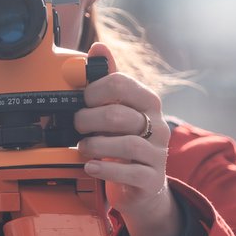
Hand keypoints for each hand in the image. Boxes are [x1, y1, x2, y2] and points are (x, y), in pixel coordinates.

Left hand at [74, 44, 178, 235]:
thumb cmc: (126, 143)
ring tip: (84, 149)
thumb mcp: (119, 110)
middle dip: (88, 121)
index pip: (122, 84)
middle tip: (77, 127)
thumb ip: (108, 81)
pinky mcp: (152, 179)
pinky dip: (105, 169)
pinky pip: (129, 172)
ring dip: (95, 146)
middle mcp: (158, 126)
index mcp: (149, 103)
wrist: (143, 187)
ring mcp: (157, 154)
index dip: (95, 91)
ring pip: (126, 145)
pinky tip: (92, 167)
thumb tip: (98, 48)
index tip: (83, 100)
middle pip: (119, 116)